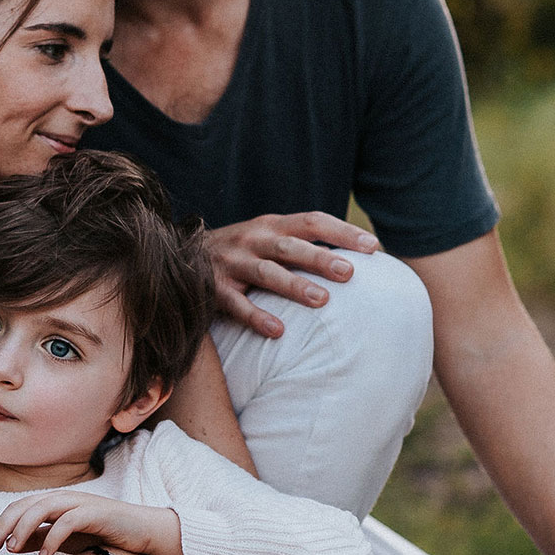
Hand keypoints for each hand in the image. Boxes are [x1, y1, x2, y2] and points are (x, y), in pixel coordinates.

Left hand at [0, 490, 182, 554]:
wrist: (143, 533)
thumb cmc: (103, 536)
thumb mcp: (65, 540)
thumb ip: (40, 539)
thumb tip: (10, 546)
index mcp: (54, 504)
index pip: (17, 508)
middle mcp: (64, 499)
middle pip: (24, 504)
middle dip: (3, 525)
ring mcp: (80, 503)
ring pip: (42, 507)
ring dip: (23, 528)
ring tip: (11, 550)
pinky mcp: (96, 512)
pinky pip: (67, 521)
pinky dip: (52, 537)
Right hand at [206, 211, 378, 335]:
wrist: (181, 257)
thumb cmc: (242, 252)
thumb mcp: (268, 239)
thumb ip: (302, 245)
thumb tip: (354, 260)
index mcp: (272, 226)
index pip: (312, 222)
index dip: (343, 232)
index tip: (373, 247)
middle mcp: (253, 240)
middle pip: (291, 247)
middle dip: (321, 258)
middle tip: (350, 273)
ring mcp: (233, 264)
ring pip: (266, 273)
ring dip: (294, 286)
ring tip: (322, 300)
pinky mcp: (214, 289)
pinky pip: (237, 305)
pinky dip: (256, 317)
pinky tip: (278, 331)